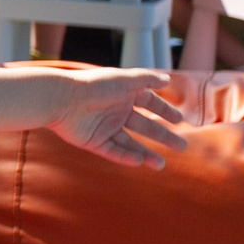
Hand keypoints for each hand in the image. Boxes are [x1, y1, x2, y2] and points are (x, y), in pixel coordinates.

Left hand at [40, 68, 187, 168]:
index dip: (164, 111)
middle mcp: (116, 111)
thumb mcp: (124, 80)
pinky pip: (113, 152)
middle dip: (163, 136)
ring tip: (161, 165)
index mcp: (123, 94)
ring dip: (146, 154)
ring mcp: (105, 127)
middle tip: (182, 147)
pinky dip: (125, 157)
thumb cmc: (93, 86)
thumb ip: (146, 80)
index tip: (180, 121)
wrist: (62, 100)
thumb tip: (167, 79)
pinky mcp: (93, 142)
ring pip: (130, 144)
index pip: (149, 103)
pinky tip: (139, 162)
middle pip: (145, 126)